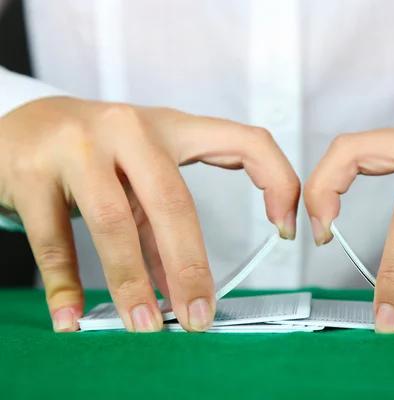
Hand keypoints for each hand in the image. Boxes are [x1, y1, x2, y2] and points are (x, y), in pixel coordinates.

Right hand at [0, 97, 299, 331]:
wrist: (23, 124)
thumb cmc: (98, 153)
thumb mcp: (140, 177)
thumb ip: (162, 225)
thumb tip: (177, 286)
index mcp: (171, 127)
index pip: (245, 141)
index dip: (277, 182)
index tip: (285, 231)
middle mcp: (128, 129)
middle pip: (174, 201)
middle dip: (190, 266)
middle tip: (198, 317)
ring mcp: (78, 146)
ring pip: (114, 223)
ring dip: (132, 282)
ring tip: (144, 326)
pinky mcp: (30, 171)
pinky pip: (54, 239)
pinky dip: (65, 285)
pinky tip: (74, 317)